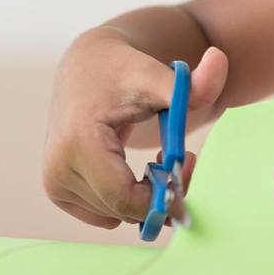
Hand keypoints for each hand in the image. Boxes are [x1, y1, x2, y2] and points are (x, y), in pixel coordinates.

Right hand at [40, 36, 227, 228]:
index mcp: (78, 143)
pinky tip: (133, 170)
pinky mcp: (56, 189)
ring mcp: (53, 182)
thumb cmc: (123, 71)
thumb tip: (220, 59)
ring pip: (116, 215)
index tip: (188, 163)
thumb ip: (192, 82)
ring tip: (157, 159)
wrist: (85, 68)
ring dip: (143, 197)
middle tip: (181, 159)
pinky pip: (104, 214)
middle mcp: (57, 168)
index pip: (125, 198)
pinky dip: (126, 200)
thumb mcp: (158, 75)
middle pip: (123, 210)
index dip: (164, 194)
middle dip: (160, 193)